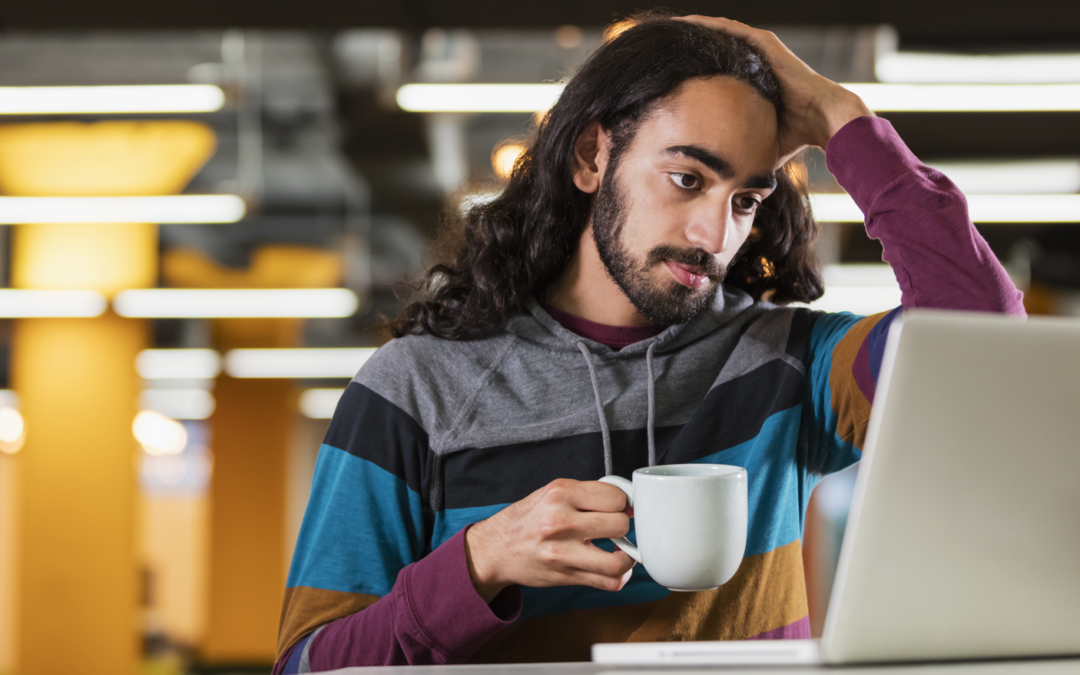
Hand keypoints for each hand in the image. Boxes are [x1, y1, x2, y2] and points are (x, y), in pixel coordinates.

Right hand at [464, 478, 636, 602]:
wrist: (494, 549)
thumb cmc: (525, 519)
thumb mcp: (551, 492)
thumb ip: (586, 494)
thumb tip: (625, 502)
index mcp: (560, 493)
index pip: (615, 497)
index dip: (621, 503)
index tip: (618, 509)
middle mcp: (561, 521)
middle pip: (620, 524)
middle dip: (622, 526)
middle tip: (613, 528)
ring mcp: (563, 552)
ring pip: (619, 560)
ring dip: (626, 556)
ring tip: (619, 550)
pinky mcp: (565, 575)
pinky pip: (608, 582)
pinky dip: (619, 577)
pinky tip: (613, 568)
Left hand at [676, 16, 872, 164]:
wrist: (823, 120)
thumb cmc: (794, 135)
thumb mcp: (755, 140)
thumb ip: (737, 148)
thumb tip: (718, 175)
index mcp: (751, 82)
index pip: (715, 72)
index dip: (692, 71)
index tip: (666, 74)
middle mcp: (754, 63)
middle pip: (713, 50)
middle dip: (687, 47)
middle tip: (658, 48)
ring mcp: (759, 51)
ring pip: (718, 35)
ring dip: (692, 31)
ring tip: (666, 30)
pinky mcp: (764, 44)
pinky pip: (729, 30)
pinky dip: (706, 25)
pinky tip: (685, 23)